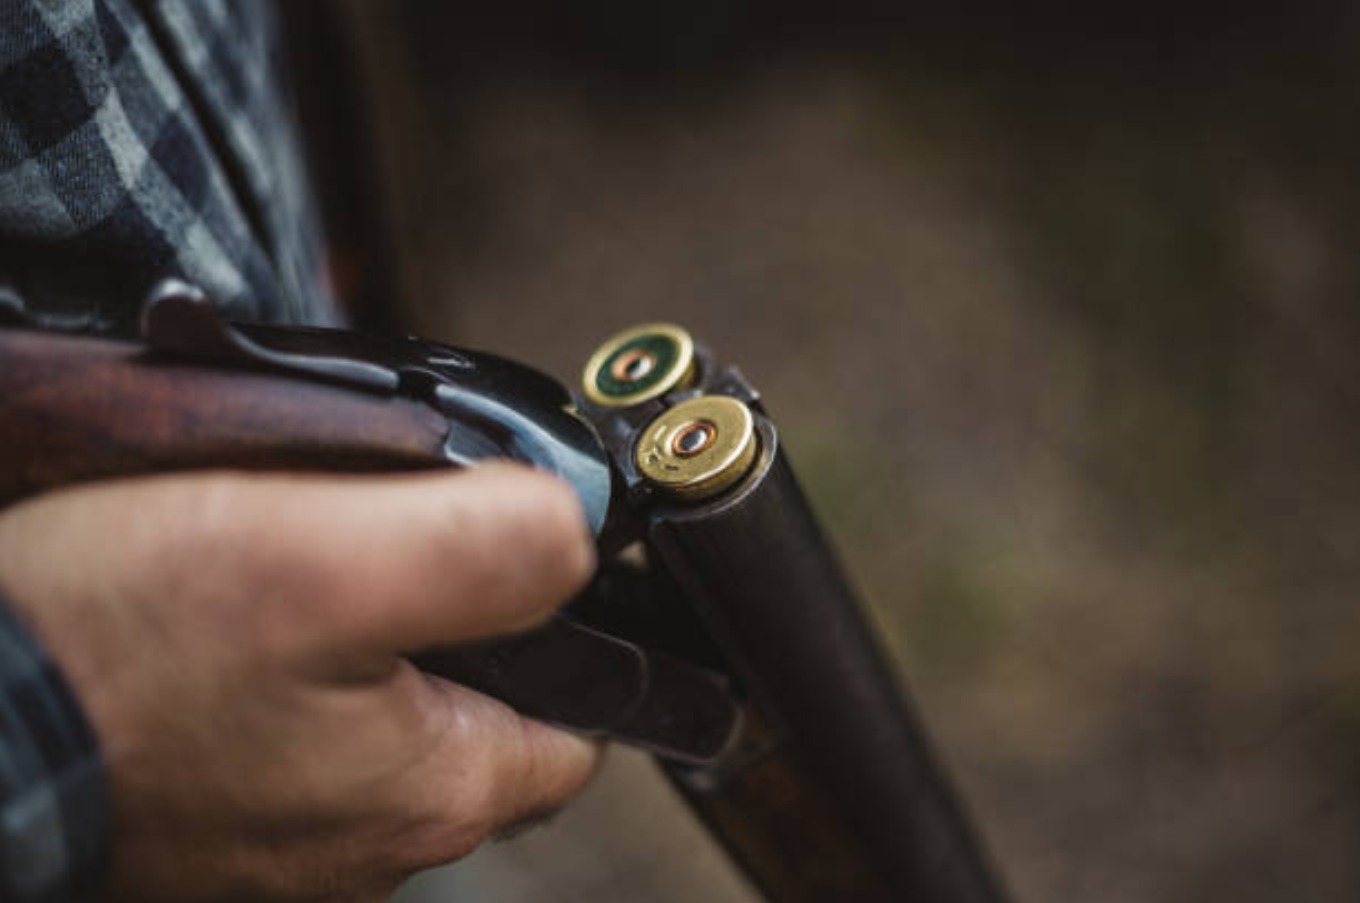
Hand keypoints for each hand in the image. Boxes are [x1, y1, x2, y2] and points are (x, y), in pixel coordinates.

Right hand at [0, 465, 599, 902]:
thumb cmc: (110, 656)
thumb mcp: (325, 560)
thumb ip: (484, 548)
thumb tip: (569, 531)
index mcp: (430, 793)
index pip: (575, 730)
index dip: (573, 641)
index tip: (531, 578)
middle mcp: (365, 844)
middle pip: (473, 724)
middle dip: (455, 636)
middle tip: (396, 553)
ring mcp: (278, 845)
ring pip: (373, 730)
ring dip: (354, 656)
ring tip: (301, 583)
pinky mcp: (206, 822)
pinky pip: (284, 742)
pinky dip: (275, 686)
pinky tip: (226, 636)